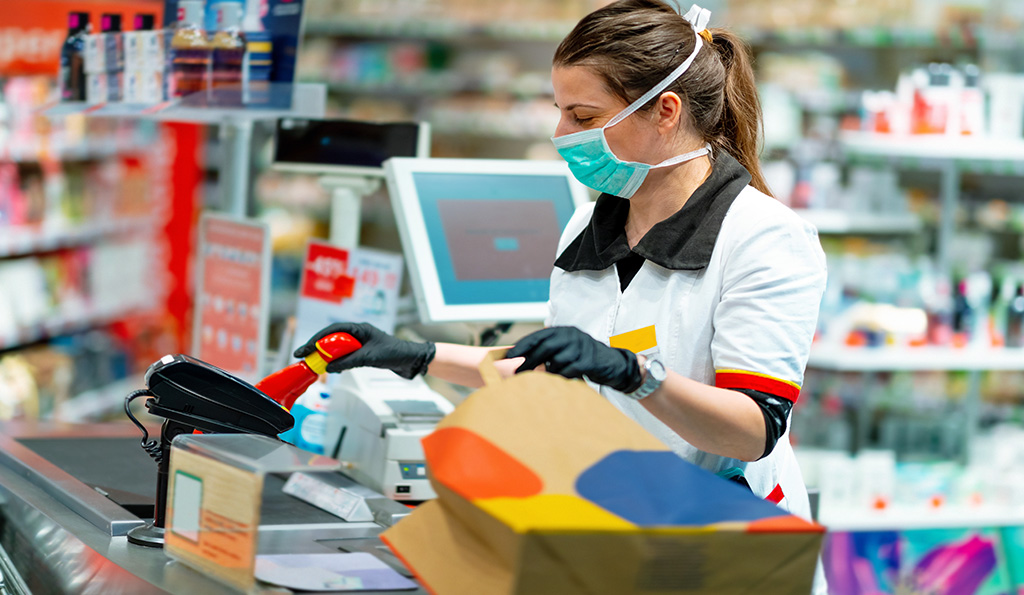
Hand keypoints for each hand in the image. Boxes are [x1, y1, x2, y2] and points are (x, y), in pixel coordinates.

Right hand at [293, 322, 434, 378]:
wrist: (412, 360)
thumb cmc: (395, 353)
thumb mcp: (369, 357)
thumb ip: (349, 361)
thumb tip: (329, 367)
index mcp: (359, 328)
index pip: (332, 330)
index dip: (316, 339)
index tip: (304, 349)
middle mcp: (358, 333)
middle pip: (332, 338)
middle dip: (317, 347)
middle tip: (303, 357)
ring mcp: (361, 343)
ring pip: (338, 348)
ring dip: (326, 355)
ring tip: (314, 364)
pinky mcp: (364, 353)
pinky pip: (346, 356)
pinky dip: (338, 362)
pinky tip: (333, 369)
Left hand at [505, 326, 641, 392]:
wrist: (615, 365)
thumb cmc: (585, 359)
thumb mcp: (567, 349)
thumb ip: (549, 351)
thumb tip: (523, 359)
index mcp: (564, 331)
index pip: (539, 336)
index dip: (523, 345)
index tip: (509, 355)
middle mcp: (572, 335)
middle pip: (545, 347)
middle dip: (529, 360)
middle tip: (517, 372)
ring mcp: (581, 347)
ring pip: (555, 361)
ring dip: (547, 372)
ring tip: (545, 379)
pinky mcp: (588, 361)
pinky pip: (567, 371)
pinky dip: (561, 378)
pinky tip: (560, 382)